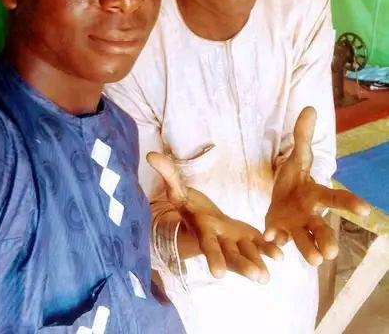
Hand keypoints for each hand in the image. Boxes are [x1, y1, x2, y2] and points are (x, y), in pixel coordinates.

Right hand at [147, 151, 282, 282]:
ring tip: (269, 276)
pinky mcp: (246, 239)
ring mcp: (234, 242)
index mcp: (204, 230)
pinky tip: (281, 256)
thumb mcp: (178, 190)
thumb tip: (151, 155)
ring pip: (247, 254)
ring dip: (258, 262)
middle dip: (244, 266)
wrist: (201, 218)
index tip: (218, 275)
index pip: (208, 245)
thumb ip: (168, 174)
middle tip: (259, 277)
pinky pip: (258, 246)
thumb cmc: (189, 204)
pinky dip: (268, 250)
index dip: (213, 257)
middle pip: (231, 255)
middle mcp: (220, 241)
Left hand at [264, 107, 370, 264]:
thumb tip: (309, 108)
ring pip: (304, 241)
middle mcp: (309, 215)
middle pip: (322, 228)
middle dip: (327, 239)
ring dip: (307, 250)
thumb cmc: (294, 180)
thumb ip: (302, 136)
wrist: (278, 199)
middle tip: (332, 252)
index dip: (350, 203)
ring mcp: (294, 227)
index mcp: (316, 194)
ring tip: (314, 260)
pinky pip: (278, 243)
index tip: (365, 210)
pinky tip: (270, 242)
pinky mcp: (277, 234)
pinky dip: (275, 244)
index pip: (336, 198)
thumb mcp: (296, 157)